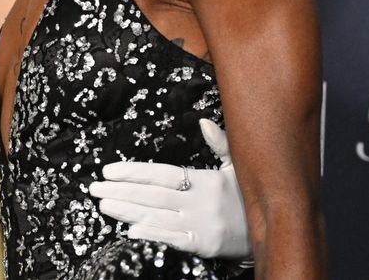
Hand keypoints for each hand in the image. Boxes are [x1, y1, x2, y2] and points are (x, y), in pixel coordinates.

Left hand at [88, 119, 251, 259]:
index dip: (134, 172)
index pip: (163, 174)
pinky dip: (152, 235)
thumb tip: (205, 121)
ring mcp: (201, 227)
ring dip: (128, 211)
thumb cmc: (248, 197)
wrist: (273, 233)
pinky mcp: (203, 247)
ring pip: (158, 217)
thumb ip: (221, 144)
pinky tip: (131, 231)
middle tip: (95, 189)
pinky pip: (173, 241)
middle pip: (154, 196)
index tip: (109, 170)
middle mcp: (201, 203)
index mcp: (206, 181)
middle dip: (122, 192)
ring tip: (104, 205)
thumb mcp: (239, 167)